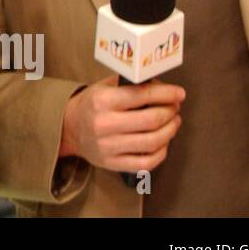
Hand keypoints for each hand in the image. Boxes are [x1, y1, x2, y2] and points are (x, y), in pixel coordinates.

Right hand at [58, 75, 184, 172]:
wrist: (69, 128)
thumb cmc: (92, 105)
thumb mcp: (105, 86)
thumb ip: (131, 85)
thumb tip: (163, 87)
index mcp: (102, 100)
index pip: (142, 95)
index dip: (166, 94)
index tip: (179, 93)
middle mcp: (104, 124)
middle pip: (151, 120)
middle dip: (170, 112)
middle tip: (175, 108)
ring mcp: (108, 146)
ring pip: (153, 142)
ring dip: (170, 131)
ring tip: (173, 122)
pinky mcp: (113, 163)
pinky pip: (146, 163)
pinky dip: (161, 152)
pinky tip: (163, 142)